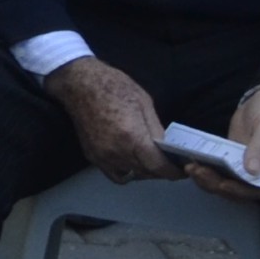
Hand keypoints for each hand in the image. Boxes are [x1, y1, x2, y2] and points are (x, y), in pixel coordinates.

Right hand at [47, 54, 172, 182]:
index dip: (173, 172)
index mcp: (132, 137)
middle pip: (146, 173)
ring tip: (149, 159)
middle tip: (168, 161)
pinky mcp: (92, 156)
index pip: (158, 166)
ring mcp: (103, 156)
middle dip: (160, 170)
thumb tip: (167, 148)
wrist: (79, 83)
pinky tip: (130, 160)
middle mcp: (117, 152)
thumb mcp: (144, 102)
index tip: (181, 171)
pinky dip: (126, 172)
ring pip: (132, 176)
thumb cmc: (113, 86)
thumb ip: (156, 129)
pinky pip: (115, 174)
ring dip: (144, 171)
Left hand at [193, 79, 259, 197]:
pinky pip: (222, 171)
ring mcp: (249, 169)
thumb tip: (252, 171)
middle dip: (218, 184)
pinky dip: (209, 170)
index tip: (223, 184)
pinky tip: (193, 163)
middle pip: (242, 189)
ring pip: (229, 182)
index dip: (242, 191)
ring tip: (191, 168)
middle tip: (198, 172)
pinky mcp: (236, 161)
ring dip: (210, 180)